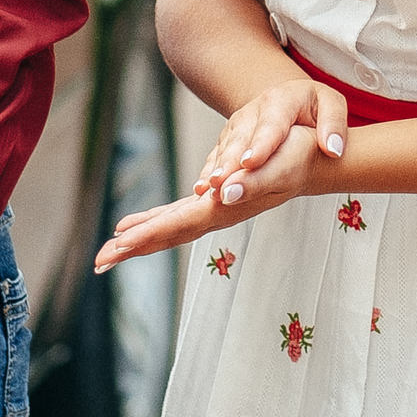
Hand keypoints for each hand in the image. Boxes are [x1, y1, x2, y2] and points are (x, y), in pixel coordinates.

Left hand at [95, 81, 345, 270]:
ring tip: (108, 251)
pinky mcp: (217, 203)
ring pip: (171, 229)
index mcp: (228, 206)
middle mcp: (219, 213)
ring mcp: (217, 210)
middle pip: (170, 234)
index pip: (182, 223)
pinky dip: (154, 224)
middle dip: (135, 247)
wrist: (316, 159)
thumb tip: (223, 191)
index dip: (151, 233)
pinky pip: (178, 218)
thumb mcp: (282, 162)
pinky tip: (136, 227)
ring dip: (140, 239)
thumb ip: (254, 180)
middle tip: (100, 261)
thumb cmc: (301, 155)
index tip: (120, 244)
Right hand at [192, 78, 348, 200]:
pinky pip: (216, 155)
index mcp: (282, 100)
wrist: (288, 99)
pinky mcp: (228, 137)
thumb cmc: (312, 105)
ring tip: (207, 190)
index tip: (251, 163)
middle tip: (221, 183)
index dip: (260, 145)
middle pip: (241, 139)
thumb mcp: (331, 105)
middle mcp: (254, 111)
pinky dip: (208, 171)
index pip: (271, 125)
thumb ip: (334, 125)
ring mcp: (238, 124)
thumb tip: (333, 149)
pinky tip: (201, 190)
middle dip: (229, 161)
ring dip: (215, 169)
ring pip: (224, 148)